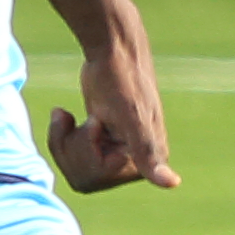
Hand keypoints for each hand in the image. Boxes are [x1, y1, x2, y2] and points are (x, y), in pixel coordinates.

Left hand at [48, 5, 179, 192]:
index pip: (97, 178)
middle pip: (83, 178)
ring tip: (67, 116)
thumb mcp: (130, 117)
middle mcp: (134, 161)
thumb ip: (147, 153)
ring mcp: (116, 153)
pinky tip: (65, 115)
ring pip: (74, 169)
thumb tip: (172, 184)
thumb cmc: (121, 79)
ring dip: (63, 140)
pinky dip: (61, 135)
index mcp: (146, 160)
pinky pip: (71, 157)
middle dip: (72, 147)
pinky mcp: (101, 143)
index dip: (87, 150)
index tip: (96, 122)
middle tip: (83, 119)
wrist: (112, 50)